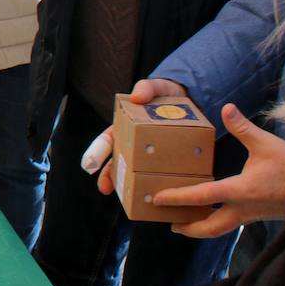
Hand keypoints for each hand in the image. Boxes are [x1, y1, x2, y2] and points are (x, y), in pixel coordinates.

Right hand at [89, 78, 189, 194]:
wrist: (194, 101)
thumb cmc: (167, 95)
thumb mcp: (157, 88)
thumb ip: (146, 88)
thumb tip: (137, 96)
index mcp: (126, 126)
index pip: (107, 140)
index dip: (97, 152)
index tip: (90, 165)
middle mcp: (135, 142)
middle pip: (118, 161)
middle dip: (109, 175)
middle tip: (104, 187)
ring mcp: (151, 154)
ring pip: (135, 171)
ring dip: (129, 185)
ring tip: (127, 198)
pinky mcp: (169, 161)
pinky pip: (159, 174)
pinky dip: (157, 185)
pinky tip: (158, 195)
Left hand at [153, 104, 284, 237]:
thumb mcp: (265, 143)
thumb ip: (243, 128)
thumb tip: (227, 108)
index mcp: (240, 191)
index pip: (202, 197)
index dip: (178, 198)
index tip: (158, 199)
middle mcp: (243, 209)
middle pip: (210, 228)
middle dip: (188, 228)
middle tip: (170, 223)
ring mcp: (252, 215)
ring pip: (222, 229)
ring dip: (202, 227)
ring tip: (185, 222)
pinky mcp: (259, 215)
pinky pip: (233, 223)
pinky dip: (218, 221)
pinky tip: (212, 211)